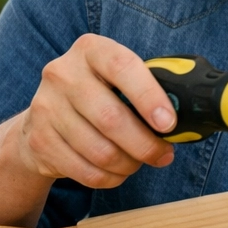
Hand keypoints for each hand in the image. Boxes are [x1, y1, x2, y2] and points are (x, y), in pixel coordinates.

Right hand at [11, 34, 175, 188]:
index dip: (149, 97)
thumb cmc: (98, 96)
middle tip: (163, 154)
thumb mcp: (117, 78)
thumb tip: (189, 115)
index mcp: (91, 50)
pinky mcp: (38, 141)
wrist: (42, 118)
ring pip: (100, 151)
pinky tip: (117, 171)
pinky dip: (109, 178)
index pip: (123, 66)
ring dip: (129, 164)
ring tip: (139, 162)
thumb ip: (148, 88)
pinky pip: (85, 171)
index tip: (169, 124)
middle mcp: (63, 73)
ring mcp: (46, 107)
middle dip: (145, 144)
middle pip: (111, 118)